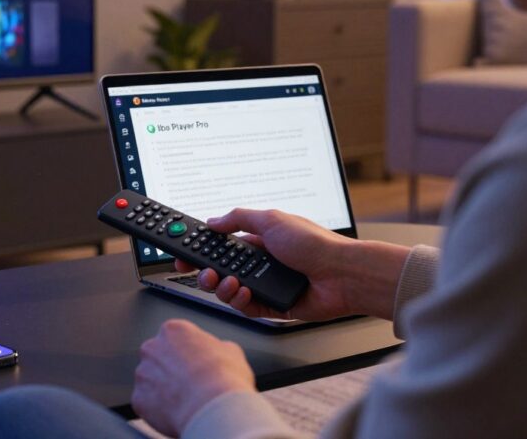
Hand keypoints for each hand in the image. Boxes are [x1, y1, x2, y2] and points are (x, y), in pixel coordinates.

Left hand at [132, 319, 255, 436]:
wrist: (212, 407)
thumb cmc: (224, 377)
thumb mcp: (231, 351)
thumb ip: (216, 347)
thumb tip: (218, 351)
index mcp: (173, 330)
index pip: (175, 338)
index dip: (188, 353)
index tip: (196, 364)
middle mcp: (152, 348)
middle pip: (159, 358)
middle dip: (171, 369)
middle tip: (189, 383)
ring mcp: (142, 373)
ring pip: (151, 381)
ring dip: (163, 389)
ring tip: (185, 401)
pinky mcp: (138, 398)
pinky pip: (147, 403)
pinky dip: (158, 408)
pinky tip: (176, 412)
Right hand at [174, 209, 410, 320]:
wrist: (343, 274)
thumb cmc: (315, 244)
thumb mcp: (272, 219)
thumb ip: (239, 218)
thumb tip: (214, 220)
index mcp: (258, 241)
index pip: (220, 246)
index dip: (200, 250)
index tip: (183, 254)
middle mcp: (260, 264)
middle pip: (220, 270)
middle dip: (205, 271)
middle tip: (200, 271)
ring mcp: (265, 286)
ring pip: (229, 290)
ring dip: (222, 286)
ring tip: (228, 282)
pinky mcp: (272, 307)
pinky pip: (246, 307)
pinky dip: (240, 301)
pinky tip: (243, 293)